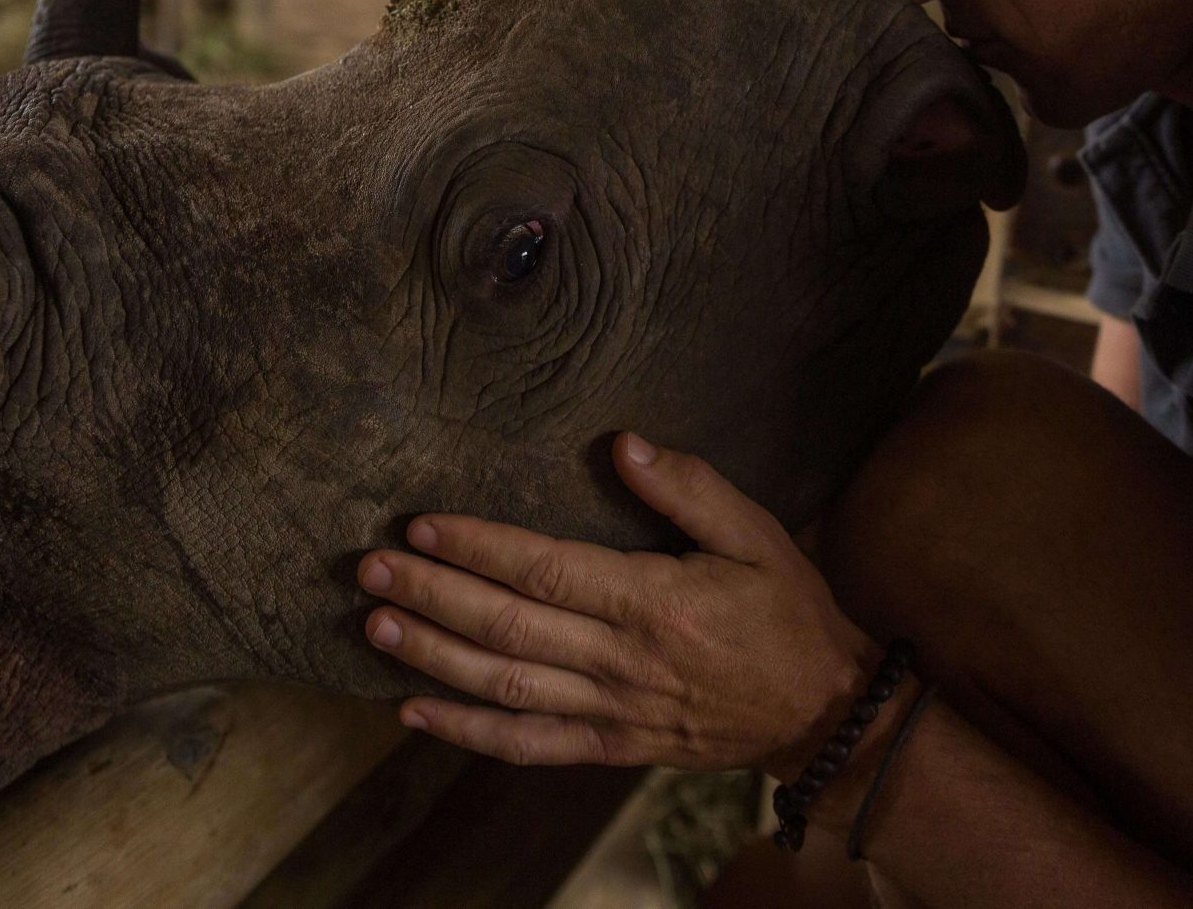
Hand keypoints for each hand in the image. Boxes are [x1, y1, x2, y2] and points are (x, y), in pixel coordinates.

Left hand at [358, 432, 880, 773]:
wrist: (821, 714)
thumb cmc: (787, 613)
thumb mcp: (755, 534)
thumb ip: (688, 488)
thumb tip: (623, 444)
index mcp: (653, 601)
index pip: (545, 569)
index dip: (477, 547)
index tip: (422, 525)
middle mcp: (621, 661)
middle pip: (507, 626)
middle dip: (432, 596)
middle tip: (371, 569)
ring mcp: (611, 711)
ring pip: (504, 685)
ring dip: (433, 658)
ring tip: (375, 628)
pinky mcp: (609, 747)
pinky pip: (526, 745)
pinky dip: (466, 731)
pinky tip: (414, 711)